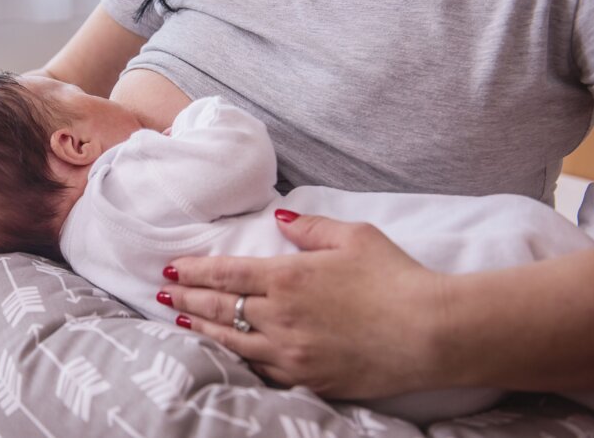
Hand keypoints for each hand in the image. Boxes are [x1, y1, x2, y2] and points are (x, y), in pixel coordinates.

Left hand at [159, 210, 445, 398]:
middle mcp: (280, 316)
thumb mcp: (355, 236)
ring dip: (201, 330)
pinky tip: (225, 353)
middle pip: (219, 307)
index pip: (225, 273)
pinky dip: (235, 358)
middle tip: (162, 296)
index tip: (170, 270)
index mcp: (288, 276)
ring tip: (180, 323)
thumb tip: (280, 215)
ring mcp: (290, 352)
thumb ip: (310, 226)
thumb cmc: (396, 278)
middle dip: (186, 300)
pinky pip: (259, 370)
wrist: (431, 333)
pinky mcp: (306, 379)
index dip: (193, 272)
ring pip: (231, 341)